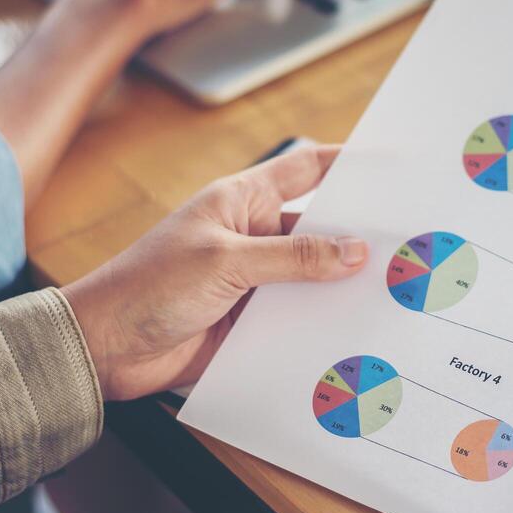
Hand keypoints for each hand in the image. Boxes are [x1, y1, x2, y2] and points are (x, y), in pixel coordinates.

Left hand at [61, 145, 365, 400]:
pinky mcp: (250, 324)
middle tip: (408, 241)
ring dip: (343, 288)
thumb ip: (294, 258)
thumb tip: (353, 251)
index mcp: (241, 201)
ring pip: (313, 280)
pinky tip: (355, 336)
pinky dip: (322, 327)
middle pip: (319, 229)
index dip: (348, 163)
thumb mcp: (226, 263)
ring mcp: (253, 282)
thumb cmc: (147, 287)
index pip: (305, 169)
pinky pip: (296, 321)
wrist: (104, 350)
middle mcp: (252, 238)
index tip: (391, 164)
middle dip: (359, 235)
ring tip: (395, 293)